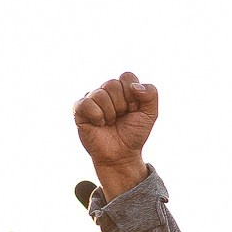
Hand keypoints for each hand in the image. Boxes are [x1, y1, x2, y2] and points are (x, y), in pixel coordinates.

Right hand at [74, 72, 158, 196]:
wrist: (122, 155)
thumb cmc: (134, 134)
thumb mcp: (150, 114)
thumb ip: (151, 94)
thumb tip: (134, 86)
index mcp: (122, 88)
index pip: (127, 77)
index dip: (133, 95)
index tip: (134, 110)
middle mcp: (106, 91)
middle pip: (113, 84)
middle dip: (121, 105)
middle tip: (121, 118)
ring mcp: (92, 99)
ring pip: (100, 94)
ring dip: (110, 113)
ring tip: (110, 123)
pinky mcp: (79, 110)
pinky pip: (86, 103)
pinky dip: (97, 116)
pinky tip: (99, 124)